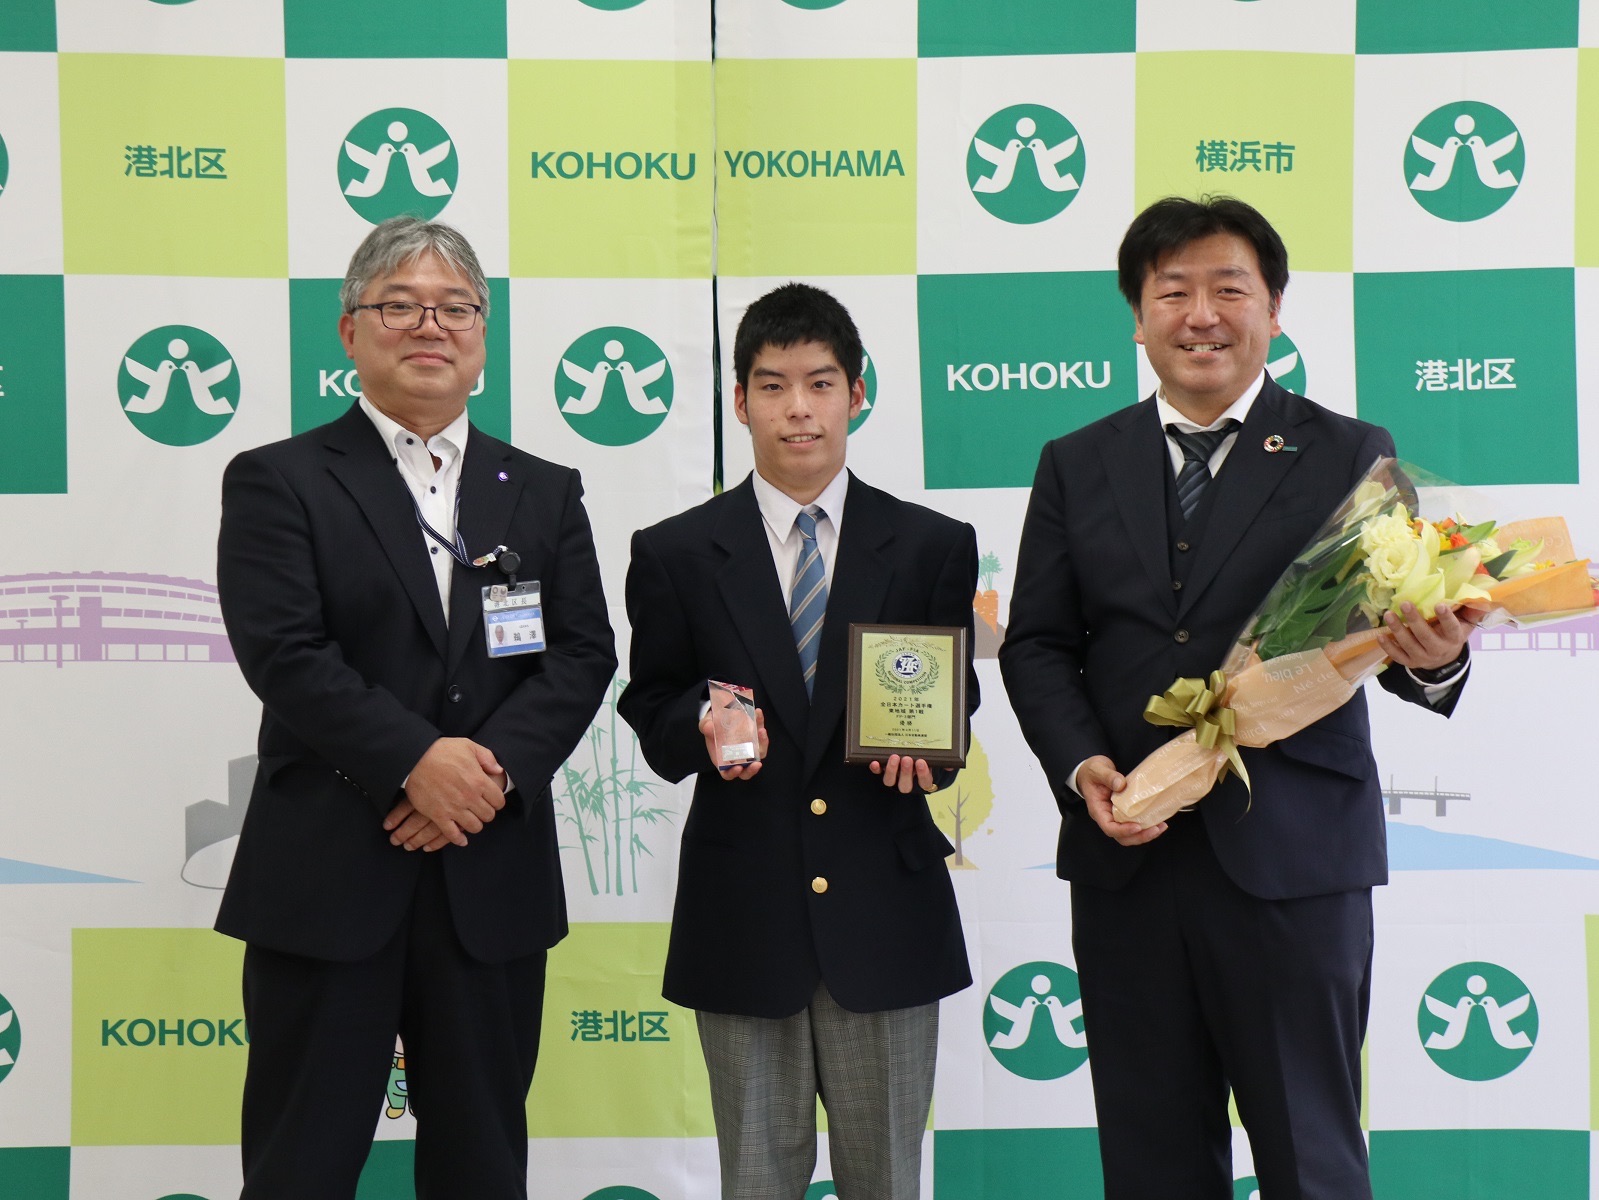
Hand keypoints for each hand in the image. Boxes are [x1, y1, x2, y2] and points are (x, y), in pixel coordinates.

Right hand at [385, 738, 505, 847]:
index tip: (492, 801)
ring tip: (470, 819)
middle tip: (481, 810)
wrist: (413, 758)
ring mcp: (454, 808)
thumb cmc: (441, 750)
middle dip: (486, 813)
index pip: (499, 801)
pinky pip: (452, 834)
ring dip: (474, 825)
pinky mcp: (438, 815)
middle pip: (488, 816)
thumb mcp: (468, 746)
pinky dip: (458, 839)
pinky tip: (461, 838)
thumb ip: (487, 758)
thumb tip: (498, 770)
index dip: (497, 802)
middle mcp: (469, 797)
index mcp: (479, 780)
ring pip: (474, 827)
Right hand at [701, 706, 767, 780]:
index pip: (728, 773)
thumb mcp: (706, 725)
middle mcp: (738, 756)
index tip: (738, 768)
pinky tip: (758, 713)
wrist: (719, 714)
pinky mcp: (756, 736)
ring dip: (763, 743)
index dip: (733, 773)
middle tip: (757, 763)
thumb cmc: (711, 726)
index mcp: (723, 759)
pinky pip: (761, 733)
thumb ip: (706, 727)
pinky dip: (761, 723)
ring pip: (760, 752)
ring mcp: (749, 748)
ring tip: (761, 730)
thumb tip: (708, 727)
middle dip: (753, 769)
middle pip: (747, 769)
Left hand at [869, 754, 938, 793]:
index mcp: (922, 780)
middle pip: (905, 785)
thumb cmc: (926, 756)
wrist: (912, 751)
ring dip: (891, 771)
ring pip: (890, 782)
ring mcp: (894, 777)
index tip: (922, 762)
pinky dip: (875, 769)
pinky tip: (875, 762)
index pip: (924, 784)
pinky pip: (877, 773)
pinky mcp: (882, 771)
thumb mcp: (936, 759)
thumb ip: (943, 762)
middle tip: (908, 759)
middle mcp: (907, 781)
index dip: (923, 775)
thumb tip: (951, 766)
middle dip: (906, 773)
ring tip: (895, 757)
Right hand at [1076, 755, 1163, 845]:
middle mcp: (1107, 817)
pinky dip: (1146, 826)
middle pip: (1122, 837)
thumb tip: (1120, 784)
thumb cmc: (1092, 771)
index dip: (1123, 830)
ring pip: (1130, 835)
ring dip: (1145, 834)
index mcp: (1098, 810)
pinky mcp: (1124, 813)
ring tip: (1161, 827)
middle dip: (1139, 836)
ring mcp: (1116, 816)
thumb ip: (1108, 776)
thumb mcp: (1097, 770)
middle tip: (1156, 829)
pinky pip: (1134, 824)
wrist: (1092, 771)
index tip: (1137, 826)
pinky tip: (1158, 821)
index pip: (1109, 827)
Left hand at [1379, 602, 1480, 672]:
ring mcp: (1422, 657)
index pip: (1451, 629)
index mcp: (1453, 638)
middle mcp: (1438, 650)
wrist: (1444, 659)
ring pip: (1409, 645)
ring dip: (1398, 629)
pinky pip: (1397, 656)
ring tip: (1389, 614)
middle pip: (1425, 636)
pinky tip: (1380, 635)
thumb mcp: (1465, 623)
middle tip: (1405, 603)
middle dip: (1415, 620)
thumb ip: (1471, 611)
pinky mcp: (1409, 662)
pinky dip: (1388, 647)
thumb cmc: (1453, 634)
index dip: (1446, 618)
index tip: (1439, 605)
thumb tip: (1479, 596)